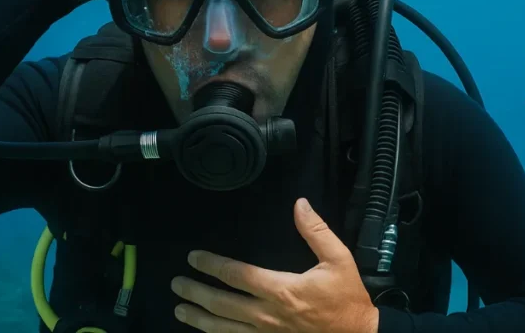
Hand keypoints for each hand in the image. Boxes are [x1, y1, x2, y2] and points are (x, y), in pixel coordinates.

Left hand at [171, 198, 378, 332]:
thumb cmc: (347, 299)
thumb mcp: (339, 259)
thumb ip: (316, 231)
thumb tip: (300, 204)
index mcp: (282, 291)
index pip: (237, 275)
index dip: (212, 265)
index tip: (194, 258)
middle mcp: (268, 316)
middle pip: (222, 304)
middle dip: (196, 292)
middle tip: (177, 283)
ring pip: (223, 329)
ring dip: (198, 319)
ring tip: (180, 310)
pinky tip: (206, 332)